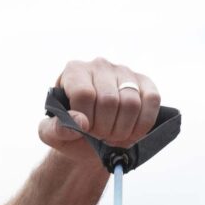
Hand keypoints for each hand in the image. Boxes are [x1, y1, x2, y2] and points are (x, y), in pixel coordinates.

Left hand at [39, 56, 160, 155]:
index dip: (87, 120)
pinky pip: (152, 100)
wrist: (91, 139)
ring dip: (123, 129)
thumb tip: (79, 121)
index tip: (85, 130)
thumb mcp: (53, 135)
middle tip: (100, 137)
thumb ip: (57, 129)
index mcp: (74, 71)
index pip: (84, 94)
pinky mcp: (145, 83)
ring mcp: (124, 72)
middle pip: (109, 101)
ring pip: (131, 103)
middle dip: (105, 128)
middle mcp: (99, 65)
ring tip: (113, 135)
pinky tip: (132, 131)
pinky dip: (143, 123)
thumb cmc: (70, 133)